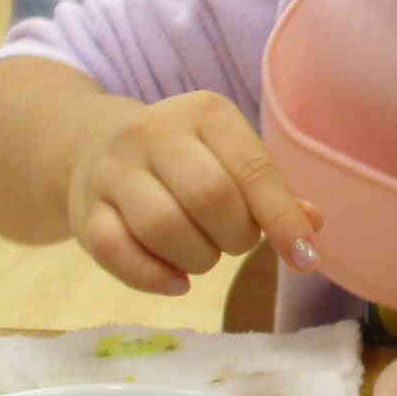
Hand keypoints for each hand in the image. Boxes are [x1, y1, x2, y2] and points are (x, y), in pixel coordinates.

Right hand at [65, 90, 320, 294]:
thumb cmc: (187, 160)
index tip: (305, 257)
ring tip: (204, 255)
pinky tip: (176, 282)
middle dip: (236, 237)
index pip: (253, 169)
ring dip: (198, 259)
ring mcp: (112, 169)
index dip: (282, 218)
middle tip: (235, 242)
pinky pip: (117, 253)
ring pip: (162, 226)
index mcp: (205, 113)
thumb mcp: (233, 159)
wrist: (96, 146)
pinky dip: (153, 278)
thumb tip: (312, 226)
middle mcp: (153, 131)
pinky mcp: (84, 209)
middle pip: (209, 197)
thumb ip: (272, 192)